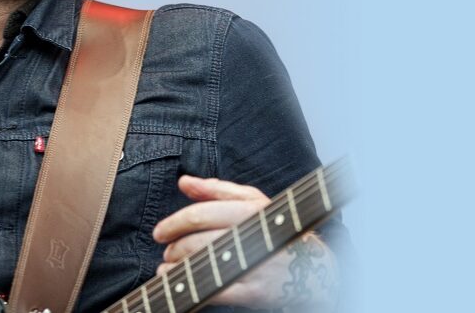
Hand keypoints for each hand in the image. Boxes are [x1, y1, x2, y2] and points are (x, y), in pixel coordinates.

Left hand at [153, 175, 336, 310]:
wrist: (314, 269)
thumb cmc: (275, 228)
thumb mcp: (252, 201)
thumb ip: (216, 191)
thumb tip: (184, 182)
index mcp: (251, 210)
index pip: (202, 214)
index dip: (175, 223)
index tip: (160, 231)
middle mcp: (254, 235)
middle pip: (200, 241)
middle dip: (175, 246)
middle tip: (165, 249)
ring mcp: (256, 265)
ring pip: (205, 264)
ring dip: (178, 265)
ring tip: (168, 264)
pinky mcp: (257, 292)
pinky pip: (216, 291)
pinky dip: (190, 286)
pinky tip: (176, 282)